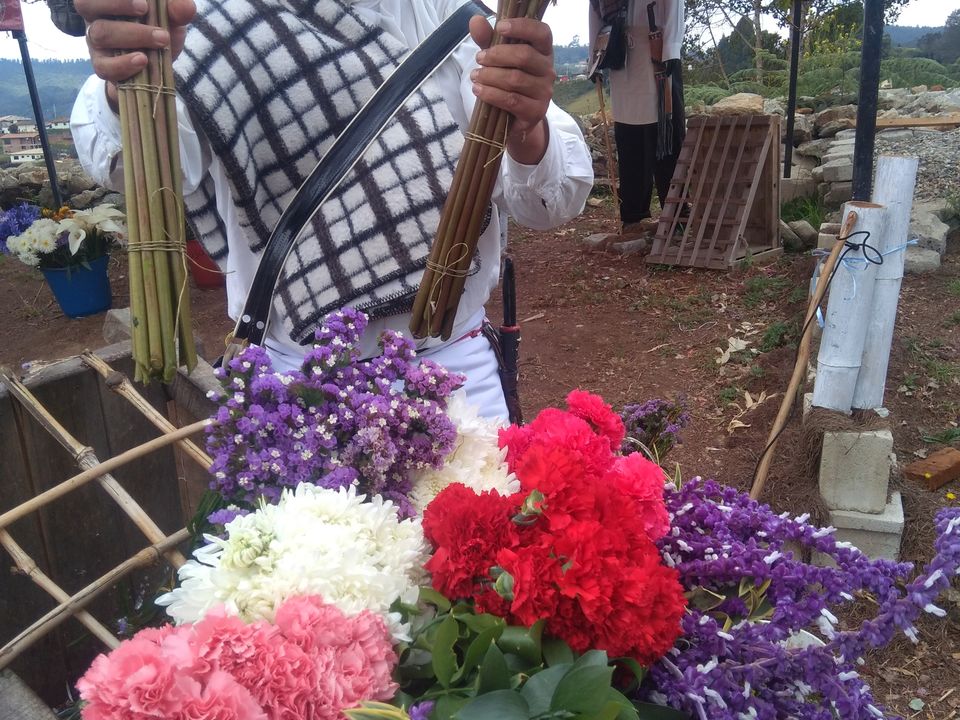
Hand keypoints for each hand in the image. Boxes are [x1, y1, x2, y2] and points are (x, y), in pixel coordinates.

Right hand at [75, 0, 195, 107]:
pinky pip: (102, 66)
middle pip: (86, 4)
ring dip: (131, 35)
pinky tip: (143, 61)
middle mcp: (94, 17)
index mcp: (106, 0)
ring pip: (99, 34)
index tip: (143, 2)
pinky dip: (123, 64)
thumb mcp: (172, 18)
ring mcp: (95, 43)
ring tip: (160, 40)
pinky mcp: (101, 66)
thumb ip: (177, 10)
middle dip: (119, 5)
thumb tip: (186, 6)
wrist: (157, 67)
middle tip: (147, 11)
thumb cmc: (159, 30)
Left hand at [468, 15, 554, 164]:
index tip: (500, 26)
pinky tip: (479, 90)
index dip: (522, 27)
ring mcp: (544, 92)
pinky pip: (511, 100)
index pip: (542, 33)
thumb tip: (475, 20)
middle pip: (525, 56)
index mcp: (543, 52)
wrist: (515, 119)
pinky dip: (491, 94)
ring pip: (515, 79)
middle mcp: (548, 70)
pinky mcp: (536, 111)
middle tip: (479, 58)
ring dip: (490, 76)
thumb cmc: (508, 82)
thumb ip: (488, 39)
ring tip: (474, 76)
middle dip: (497, 55)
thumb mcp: (497, 58)